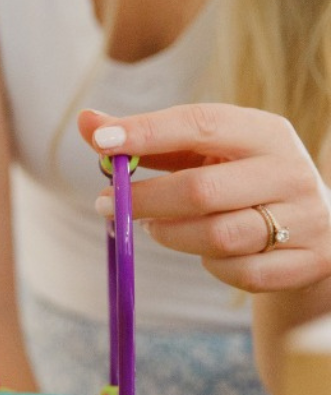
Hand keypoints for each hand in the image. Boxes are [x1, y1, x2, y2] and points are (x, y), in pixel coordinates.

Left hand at [79, 104, 330, 293]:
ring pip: (218, 237)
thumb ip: (147, 138)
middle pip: (201, 190)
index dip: (147, 132)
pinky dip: (213, 266)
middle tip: (105, 205)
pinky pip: (242, 273)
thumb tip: (86, 121)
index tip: (100, 141)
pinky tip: (205, 252)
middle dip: (144, 200)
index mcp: (265, 133)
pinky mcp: (310, 260)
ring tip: (155, 227)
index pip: (201, 123)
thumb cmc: (238, 181)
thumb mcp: (202, 154)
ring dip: (172, 235)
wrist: (313, 229)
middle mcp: (291, 171)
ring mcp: (307, 218)